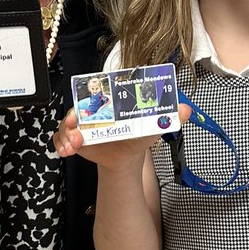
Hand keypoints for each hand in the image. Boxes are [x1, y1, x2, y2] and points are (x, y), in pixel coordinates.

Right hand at [52, 104, 190, 171]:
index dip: (91, 94)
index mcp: (110, 102)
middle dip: (73, 116)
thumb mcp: (153, 127)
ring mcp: (81, 123)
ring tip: (72, 145)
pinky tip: (66, 151)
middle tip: (75, 125)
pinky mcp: (73, 136)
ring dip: (66, 133)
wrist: (125, 157)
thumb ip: (169, 117)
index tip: (91, 102)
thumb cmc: (137, 136)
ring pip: (67, 123)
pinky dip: (61, 144)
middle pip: (78, 107)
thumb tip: (187, 110)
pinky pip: (61, 137)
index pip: (97, 92)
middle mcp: (93, 109)